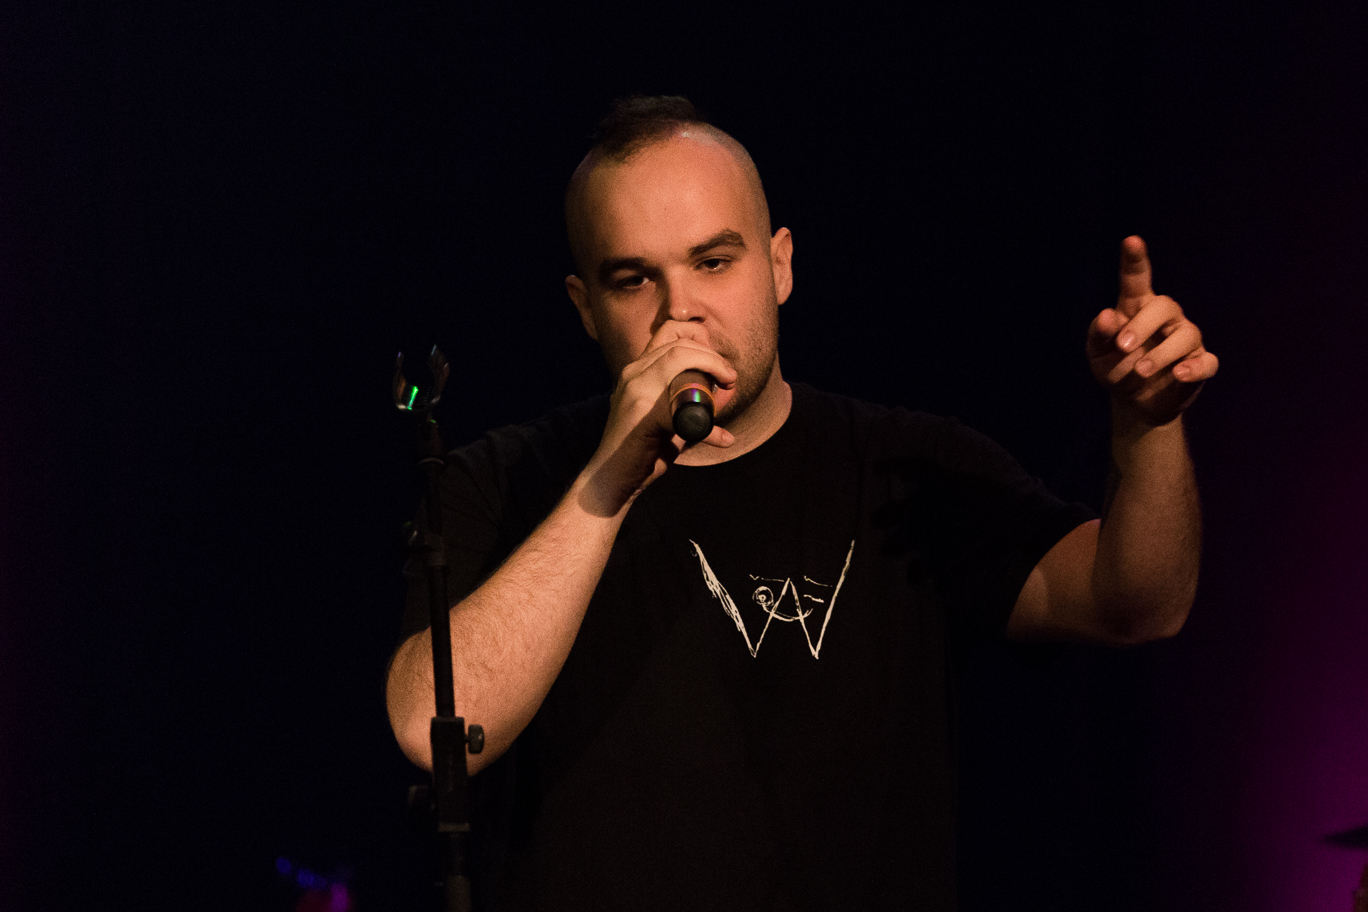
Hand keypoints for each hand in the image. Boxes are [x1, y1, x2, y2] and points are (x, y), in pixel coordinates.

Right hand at [577, 321, 736, 515]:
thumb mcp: (665, 417)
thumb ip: (687, 404)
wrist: (612, 479)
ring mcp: (635, 390)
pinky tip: (722, 439)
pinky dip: (709, 428)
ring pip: (678, 356)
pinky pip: (685, 409)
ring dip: (711, 365)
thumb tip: (722, 398)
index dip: (699, 339)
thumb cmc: (643, 450)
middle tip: (729, 377)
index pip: (668, 332)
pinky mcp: (643, 413)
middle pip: (678, 343)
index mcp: (637, 371)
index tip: (718, 363)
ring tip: (729, 384)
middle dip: (712, 355)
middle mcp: (633, 373)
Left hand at [1087, 236, 1218, 426]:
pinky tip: (1179, 374)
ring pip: (1185, 336)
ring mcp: (1186, 339)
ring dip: (1160, 354)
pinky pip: (1206, 362)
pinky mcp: (1200, 363)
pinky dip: (1194, 368)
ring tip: (1140, 371)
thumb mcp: (1098, 354)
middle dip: (1142, 325)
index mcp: (1136, 308)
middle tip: (1123, 346)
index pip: (1136, 279)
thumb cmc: (1116, 368)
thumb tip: (1106, 316)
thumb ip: (1098, 335)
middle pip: (1163, 306)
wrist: (1135, 401)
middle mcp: (1165, 319)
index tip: (1131, 240)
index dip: (1135, 260)